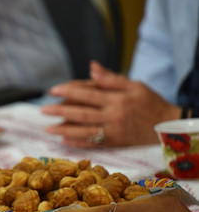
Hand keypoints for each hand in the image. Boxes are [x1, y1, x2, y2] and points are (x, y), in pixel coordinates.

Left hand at [40, 61, 180, 147]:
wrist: (167, 126)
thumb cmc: (150, 101)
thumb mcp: (134, 85)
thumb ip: (111, 78)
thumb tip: (91, 67)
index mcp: (118, 99)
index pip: (88, 94)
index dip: (69, 91)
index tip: (53, 90)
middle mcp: (114, 116)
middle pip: (82, 114)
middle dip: (60, 112)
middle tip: (43, 110)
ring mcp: (113, 132)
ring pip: (85, 131)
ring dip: (64, 131)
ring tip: (48, 128)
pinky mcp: (115, 143)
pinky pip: (93, 144)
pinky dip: (77, 143)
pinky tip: (64, 141)